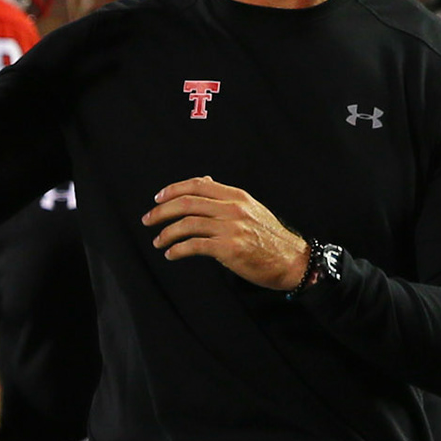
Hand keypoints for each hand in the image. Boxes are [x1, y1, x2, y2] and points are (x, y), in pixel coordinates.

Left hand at [142, 177, 308, 290]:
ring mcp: (231, 228)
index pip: (198, 184)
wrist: (293, 261)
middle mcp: (233, 209)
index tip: (157, 199)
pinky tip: (172, 254)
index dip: (173, 190)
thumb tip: (204, 179)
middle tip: (148, 220)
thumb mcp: (250, 208)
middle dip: (161, 211)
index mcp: (237, 196)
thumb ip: (225, 196)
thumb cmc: (269, 237)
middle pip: (187, 203)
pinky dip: (178, 250)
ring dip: (166, 234)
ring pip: (187, 224)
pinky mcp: (229, 249)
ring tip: (158, 242)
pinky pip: (194, 246)